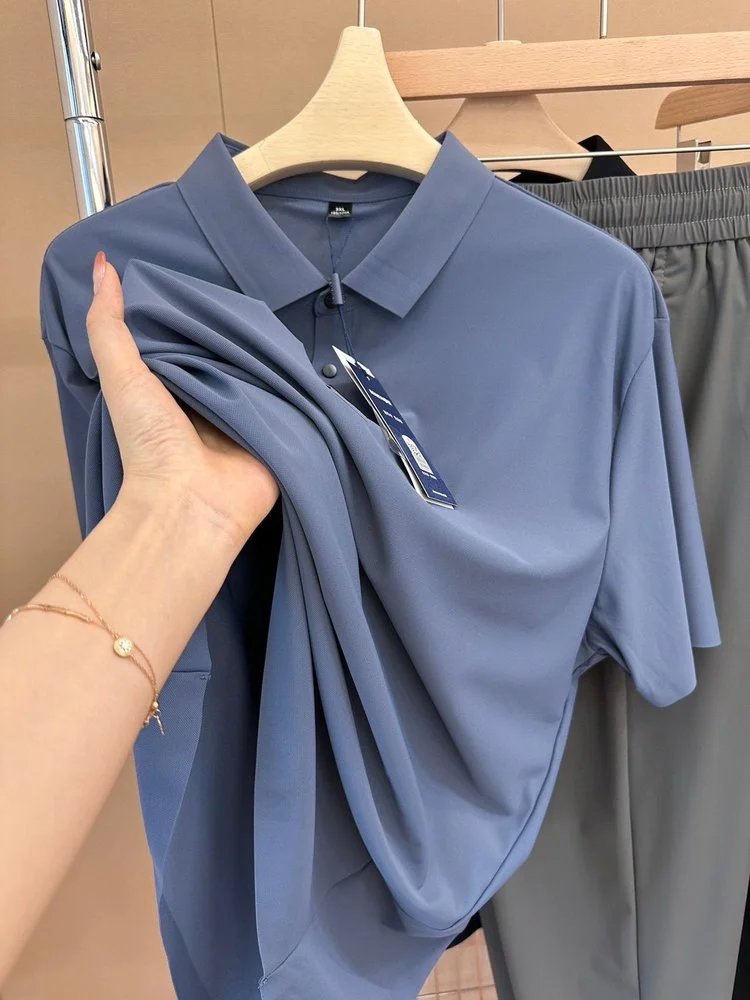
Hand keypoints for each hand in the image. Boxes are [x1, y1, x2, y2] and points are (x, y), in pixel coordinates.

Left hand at [87, 251, 278, 547]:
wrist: (192, 501)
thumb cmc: (150, 443)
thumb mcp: (121, 375)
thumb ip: (108, 324)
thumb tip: (101, 264)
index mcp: (174, 390)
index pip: (192, 342)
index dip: (198, 315)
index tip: (211, 281)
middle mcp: (211, 403)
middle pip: (230, 356)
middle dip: (240, 333)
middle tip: (256, 300)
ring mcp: (247, 419)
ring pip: (262, 375)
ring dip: (269, 356)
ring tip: (283, 323)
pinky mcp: (279, 433)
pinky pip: (291, 401)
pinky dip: (294, 384)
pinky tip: (301, 359)